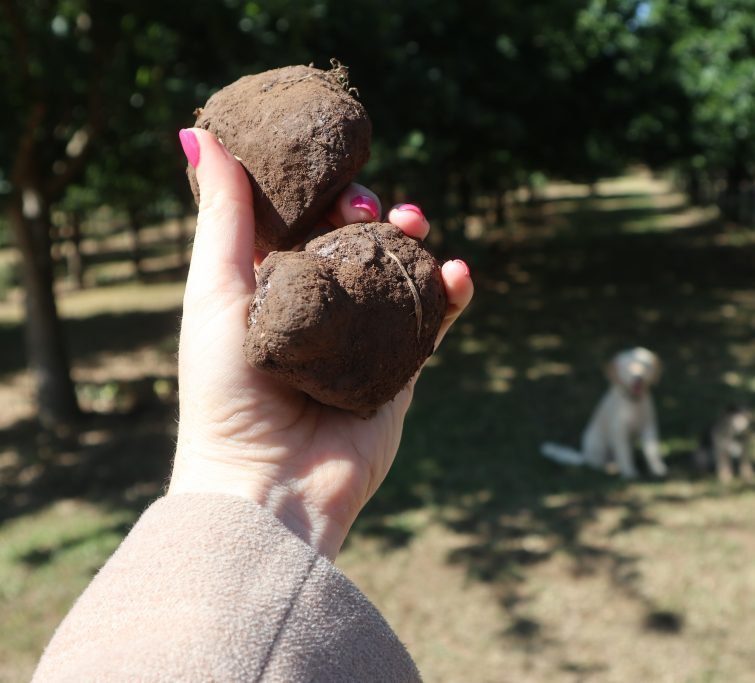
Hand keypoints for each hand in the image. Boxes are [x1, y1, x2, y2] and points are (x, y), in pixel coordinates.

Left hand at [168, 128, 472, 556]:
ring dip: (414, 244)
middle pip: (358, 243)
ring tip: (416, 225)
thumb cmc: (226, 391)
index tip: (336, 176)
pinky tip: (458, 275)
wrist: (269, 486)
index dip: (323, 193)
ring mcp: (364, 340)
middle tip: (374, 208)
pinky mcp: (401, 371)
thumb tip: (198, 132)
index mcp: (273, 289)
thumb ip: (222, 218)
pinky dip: (450, 295)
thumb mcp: (216, 293)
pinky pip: (434, 324)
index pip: (305, 223)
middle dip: (372, 214)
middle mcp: (321, 311)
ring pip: (401, 276)